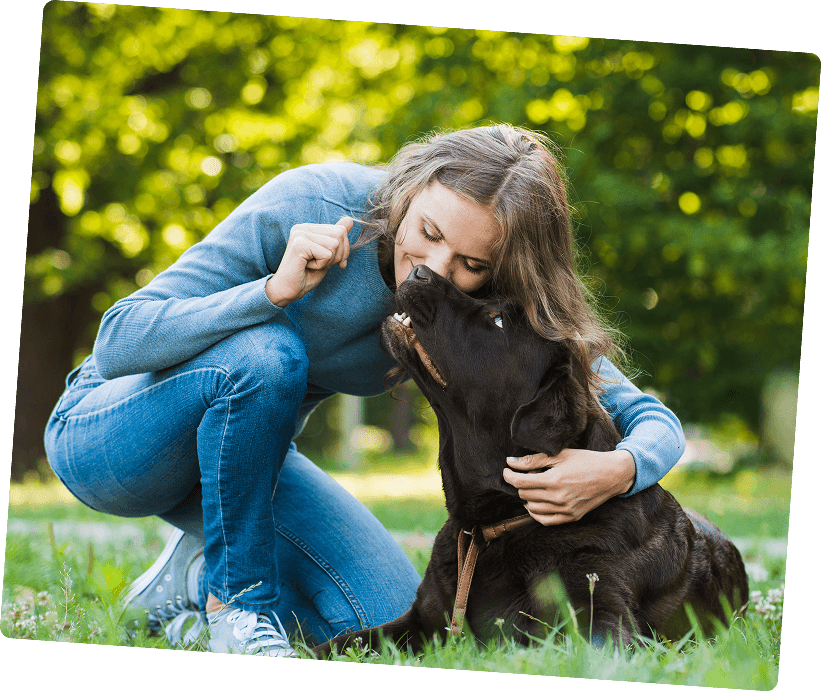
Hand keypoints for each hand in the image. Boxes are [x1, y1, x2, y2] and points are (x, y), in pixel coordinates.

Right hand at [265, 216, 353, 306]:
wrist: (287, 291)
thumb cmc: (307, 275)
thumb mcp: (327, 255)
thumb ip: (337, 237)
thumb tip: (350, 220)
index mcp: (309, 228)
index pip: (341, 230)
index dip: (343, 250)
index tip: (330, 262)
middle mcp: (302, 227)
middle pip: (340, 234)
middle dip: (337, 255)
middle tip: (319, 264)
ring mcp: (300, 234)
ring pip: (335, 244)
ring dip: (328, 261)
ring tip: (312, 265)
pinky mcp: (299, 244)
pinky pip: (327, 254)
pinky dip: (321, 265)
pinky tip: (307, 267)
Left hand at [502, 448, 635, 525]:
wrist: (611, 475)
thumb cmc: (585, 461)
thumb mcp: (559, 455)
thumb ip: (533, 460)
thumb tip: (510, 462)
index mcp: (554, 480)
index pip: (521, 482)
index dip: (509, 476)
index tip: (507, 470)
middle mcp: (559, 498)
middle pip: (525, 495)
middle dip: (520, 484)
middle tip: (525, 475)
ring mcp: (565, 510)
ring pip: (532, 509)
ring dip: (527, 498)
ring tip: (533, 487)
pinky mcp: (571, 517)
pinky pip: (545, 521)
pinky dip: (536, 513)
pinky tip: (536, 503)